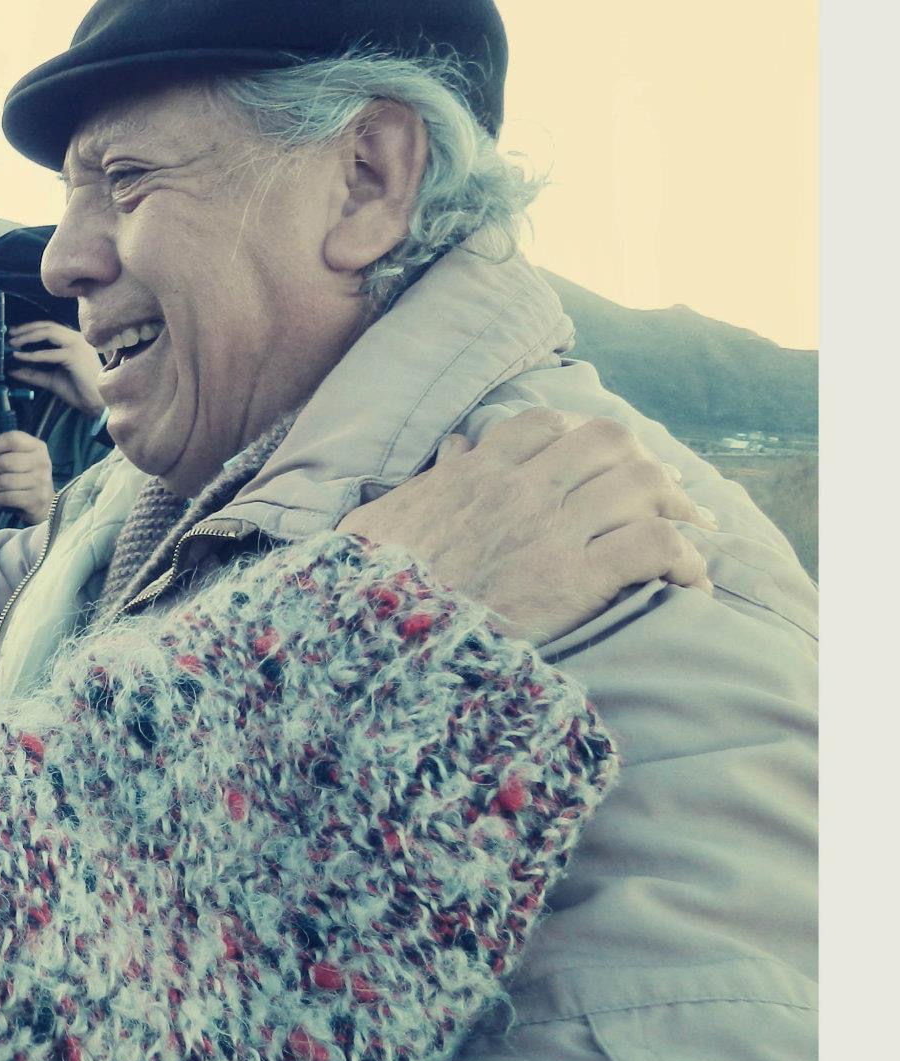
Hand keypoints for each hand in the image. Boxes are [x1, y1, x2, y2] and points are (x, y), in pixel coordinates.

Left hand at [0, 429, 54, 524]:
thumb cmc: (24, 474)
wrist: (45, 502)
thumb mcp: (12, 458)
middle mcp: (42, 462)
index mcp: (37, 447)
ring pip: (5, 481)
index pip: (13, 438)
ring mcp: (41, 482)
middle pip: (6, 461)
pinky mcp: (36, 500)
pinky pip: (8, 497)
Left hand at [6, 320, 105, 417]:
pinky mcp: (74, 356)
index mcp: (73, 341)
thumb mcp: (51, 379)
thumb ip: (33, 373)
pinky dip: (32, 354)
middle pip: (47, 326)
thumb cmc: (80, 390)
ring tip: (12, 343)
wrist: (98, 403)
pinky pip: (49, 353)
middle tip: (9, 334)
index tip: (15, 333)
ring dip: (28, 336)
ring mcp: (76, 345)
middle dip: (26, 329)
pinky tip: (19, 356)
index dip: (31, 328)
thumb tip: (12, 370)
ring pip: (48, 333)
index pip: (50, 328)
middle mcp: (76, 338)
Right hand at [337, 408, 715, 646]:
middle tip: (666, 495)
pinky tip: (689, 582)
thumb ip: (427, 481)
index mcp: (476, 473)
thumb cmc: (369, 583)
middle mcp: (520, 490)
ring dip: (676, 506)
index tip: (602, 461)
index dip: (583, 435)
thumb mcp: (381, 517)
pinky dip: (685, 559)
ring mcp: (550, 531)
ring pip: (642, 485)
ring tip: (691, 535)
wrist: (374, 635)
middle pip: (609, 442)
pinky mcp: (574, 580)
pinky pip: (656, 546)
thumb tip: (453, 450)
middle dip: (645, 464)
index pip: (546, 424)